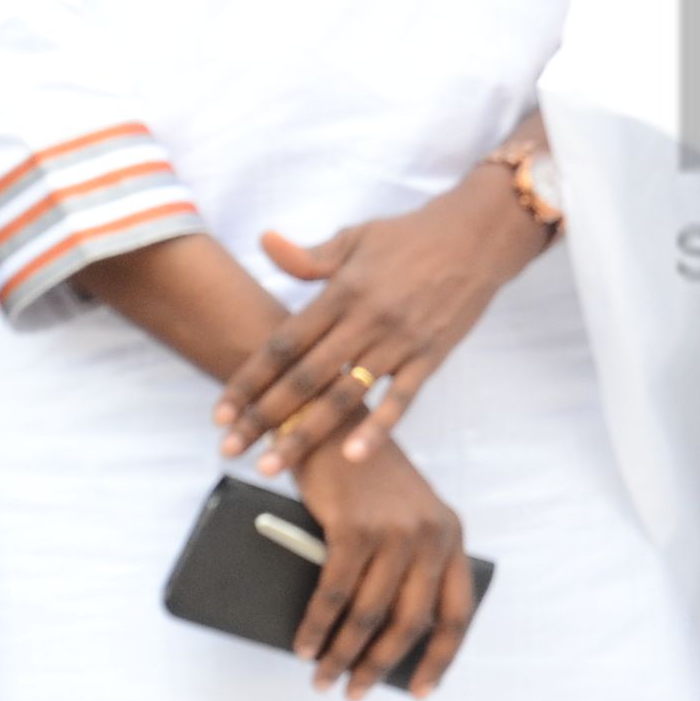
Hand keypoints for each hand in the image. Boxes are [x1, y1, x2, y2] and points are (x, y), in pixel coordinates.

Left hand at [220, 165, 550, 468]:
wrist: (478, 235)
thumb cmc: (411, 235)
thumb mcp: (356, 237)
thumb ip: (310, 255)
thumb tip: (264, 242)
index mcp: (342, 292)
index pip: (284, 342)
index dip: (249, 379)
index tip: (220, 411)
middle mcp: (366, 321)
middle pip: (304, 377)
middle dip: (263, 417)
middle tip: (230, 449)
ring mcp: (399, 342)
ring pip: (344, 396)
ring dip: (305, 433)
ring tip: (272, 465)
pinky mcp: (430, 356)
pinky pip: (401, 399)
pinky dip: (378, 429)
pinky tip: (351, 456)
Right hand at [291, 435, 477, 699]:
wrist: (332, 418)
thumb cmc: (359, 479)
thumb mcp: (396, 519)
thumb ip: (396, 566)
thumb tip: (370, 639)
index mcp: (451, 534)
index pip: (457, 610)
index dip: (440, 657)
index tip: (419, 692)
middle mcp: (432, 534)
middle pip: (411, 622)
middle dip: (379, 666)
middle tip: (352, 694)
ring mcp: (397, 530)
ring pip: (370, 615)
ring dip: (342, 655)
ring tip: (322, 679)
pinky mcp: (357, 527)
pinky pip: (336, 593)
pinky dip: (317, 626)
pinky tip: (304, 645)